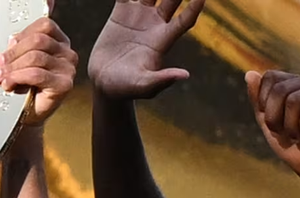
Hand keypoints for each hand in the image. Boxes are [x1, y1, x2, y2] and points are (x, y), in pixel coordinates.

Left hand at [0, 16, 78, 126]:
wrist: (26, 115)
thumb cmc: (23, 88)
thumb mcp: (17, 62)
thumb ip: (17, 48)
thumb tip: (12, 41)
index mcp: (59, 42)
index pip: (44, 26)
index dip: (22, 34)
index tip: (7, 47)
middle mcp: (67, 54)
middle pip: (38, 40)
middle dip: (13, 53)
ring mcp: (68, 69)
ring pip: (35, 57)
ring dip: (13, 68)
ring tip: (1, 78)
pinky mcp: (64, 85)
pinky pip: (36, 74)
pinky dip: (18, 78)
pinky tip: (9, 84)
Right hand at [88, 0, 204, 100]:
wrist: (105, 82)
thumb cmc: (126, 88)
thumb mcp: (143, 86)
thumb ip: (161, 81)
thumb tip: (184, 75)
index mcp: (163, 39)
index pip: (185, 19)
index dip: (194, 7)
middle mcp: (155, 24)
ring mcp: (139, 16)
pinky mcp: (121, 12)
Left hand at [244, 70, 299, 183]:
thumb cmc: (288, 143)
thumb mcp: (267, 121)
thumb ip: (258, 99)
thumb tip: (249, 73)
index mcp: (292, 82)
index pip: (270, 77)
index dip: (265, 102)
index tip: (273, 121)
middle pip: (280, 89)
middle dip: (275, 117)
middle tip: (285, 132)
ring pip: (295, 98)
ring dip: (290, 125)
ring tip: (297, 135)